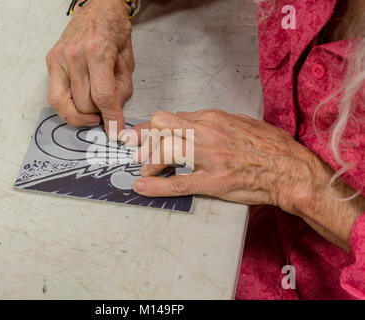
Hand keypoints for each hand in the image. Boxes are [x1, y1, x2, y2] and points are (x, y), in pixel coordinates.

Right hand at [46, 0, 133, 138]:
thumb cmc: (114, 31)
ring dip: (82, 113)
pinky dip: (68, 106)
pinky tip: (80, 102)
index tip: (115, 130)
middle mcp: (74, 55)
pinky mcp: (50, 62)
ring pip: (64, 104)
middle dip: (98, 114)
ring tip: (93, 109)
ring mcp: (59, 59)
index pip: (103, 95)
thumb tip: (114, 114)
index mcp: (97, 52)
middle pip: (84, 104)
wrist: (98, 10)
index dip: (110, 117)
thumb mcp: (128, 60)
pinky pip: (55, 96)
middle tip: (107, 110)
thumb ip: (122, 89)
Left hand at [128, 109, 363, 249]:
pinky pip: (177, 183)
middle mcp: (206, 133)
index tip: (141, 133)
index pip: (171, 117)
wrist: (290, 170)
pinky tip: (143, 187)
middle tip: (137, 150)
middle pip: (160, 126)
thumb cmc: (270, 146)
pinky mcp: (212, 181)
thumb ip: (214, 120)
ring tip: (145, 171)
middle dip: (144, 137)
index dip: (151, 127)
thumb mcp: (241, 122)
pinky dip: (156, 186)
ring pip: (165, 150)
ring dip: (149, 161)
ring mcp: (208, 157)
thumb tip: (190, 119)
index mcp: (213, 118)